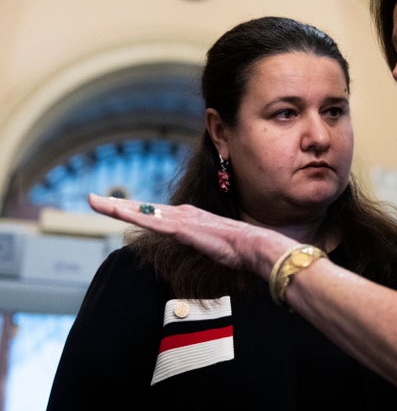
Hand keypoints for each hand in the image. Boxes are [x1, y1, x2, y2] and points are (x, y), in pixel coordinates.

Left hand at [87, 194, 292, 277]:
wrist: (252, 245)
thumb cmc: (237, 249)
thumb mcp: (214, 245)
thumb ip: (205, 244)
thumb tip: (208, 250)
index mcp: (187, 217)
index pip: (154, 213)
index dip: (132, 209)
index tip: (113, 207)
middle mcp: (181, 213)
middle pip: (142, 208)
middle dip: (115, 204)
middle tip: (92, 199)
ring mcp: (181, 220)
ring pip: (142, 212)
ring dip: (117, 207)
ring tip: (95, 202)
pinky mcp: (182, 229)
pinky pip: (153, 222)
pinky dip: (134, 217)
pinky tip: (118, 213)